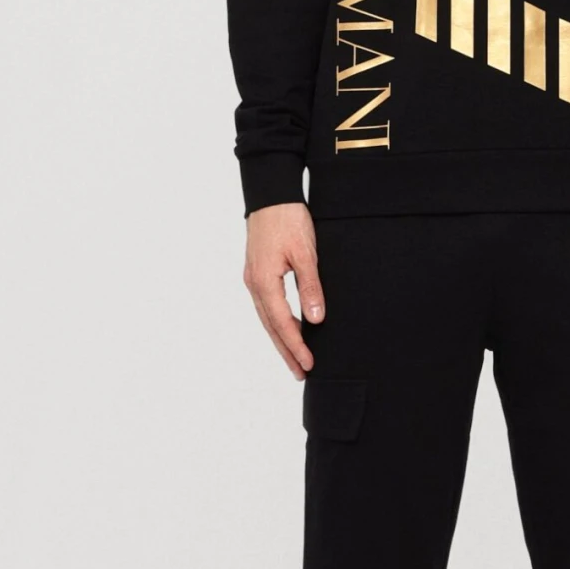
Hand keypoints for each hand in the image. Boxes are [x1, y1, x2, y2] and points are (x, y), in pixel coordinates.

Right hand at [243, 202, 324, 378]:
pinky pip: (267, 305)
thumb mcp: (305, 254)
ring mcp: (253, 278)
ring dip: (281, 339)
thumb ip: (310, 287)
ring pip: (268, 318)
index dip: (296, 346)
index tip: (308, 364)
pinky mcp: (257, 272)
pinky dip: (278, 322)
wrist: (271, 195)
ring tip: (295, 358)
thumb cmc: (288, 220)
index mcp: (264, 281)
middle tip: (300, 373)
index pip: (282, 323)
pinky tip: (288, 328)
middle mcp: (254, 284)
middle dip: (286, 351)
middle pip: (271, 326)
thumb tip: (315, 320)